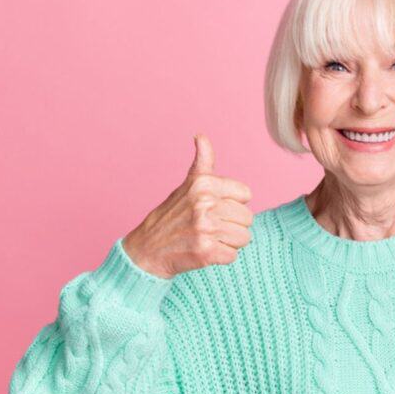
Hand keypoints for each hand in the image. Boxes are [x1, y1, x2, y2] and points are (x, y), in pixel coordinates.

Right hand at [123, 134, 253, 278]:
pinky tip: (204, 252)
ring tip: (207, 238)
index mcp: (204, 183)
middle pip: (248, 218)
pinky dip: (221, 257)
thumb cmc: (171, 216)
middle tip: (209, 227)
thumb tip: (200, 136)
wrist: (146, 250)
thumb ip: (203, 161)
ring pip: (244, 238)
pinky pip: (233, 255)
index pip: (246, 194)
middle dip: (232, 225)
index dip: (233, 204)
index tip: (215, 208)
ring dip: (229, 242)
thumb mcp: (187, 185)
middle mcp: (205, 203)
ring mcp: (206, 227)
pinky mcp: (206, 251)